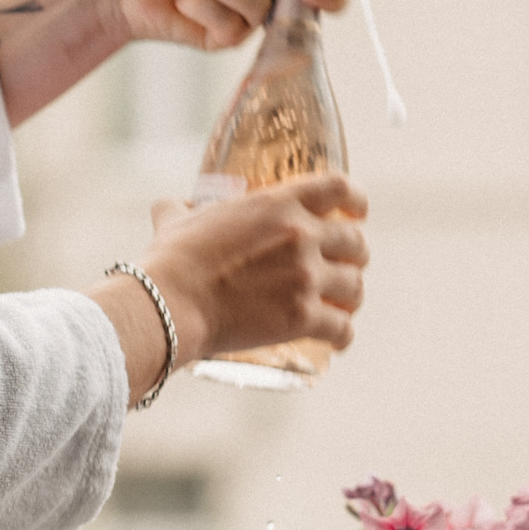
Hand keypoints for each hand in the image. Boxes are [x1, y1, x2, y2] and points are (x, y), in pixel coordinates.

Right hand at [137, 173, 369, 361]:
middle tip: (345, 266)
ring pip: (355, 285)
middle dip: (355, 256)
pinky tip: (339, 340)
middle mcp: (301, 236)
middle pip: (356, 242)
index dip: (355, 201)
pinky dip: (343, 335)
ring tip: (343, 304)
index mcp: (279, 204)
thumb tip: (171, 206)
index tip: (359, 213)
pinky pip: (342, 327)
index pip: (339, 188)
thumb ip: (181, 209)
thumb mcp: (178, 221)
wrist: (169, 303)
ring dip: (352, 296)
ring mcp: (305, 277)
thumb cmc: (172, 260)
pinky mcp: (302, 317)